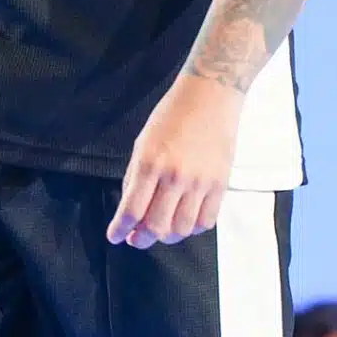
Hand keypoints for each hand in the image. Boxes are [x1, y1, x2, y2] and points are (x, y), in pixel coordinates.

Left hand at [106, 74, 243, 247]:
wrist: (210, 96)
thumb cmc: (172, 116)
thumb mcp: (143, 143)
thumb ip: (135, 178)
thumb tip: (130, 210)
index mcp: (150, 164)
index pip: (131, 210)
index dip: (120, 230)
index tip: (116, 237)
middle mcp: (174, 176)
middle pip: (156, 227)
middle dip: (142, 240)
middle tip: (137, 239)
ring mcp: (200, 182)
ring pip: (182, 229)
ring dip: (168, 236)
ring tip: (162, 230)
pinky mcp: (220, 184)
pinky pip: (206, 221)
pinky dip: (193, 228)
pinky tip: (185, 220)